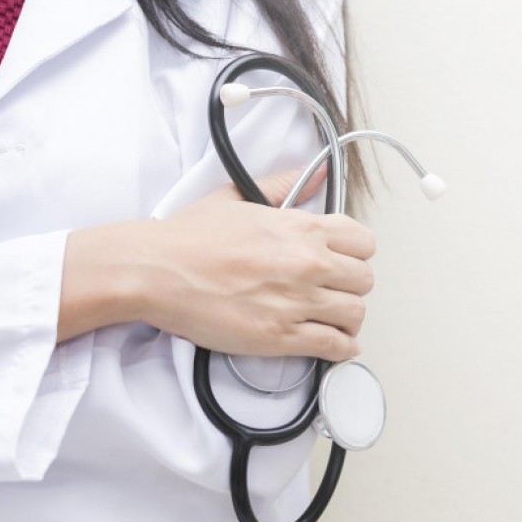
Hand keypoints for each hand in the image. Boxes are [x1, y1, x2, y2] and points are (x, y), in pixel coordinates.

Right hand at [59, 169, 375, 361]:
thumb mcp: (238, 197)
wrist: (157, 271)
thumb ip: (283, 185)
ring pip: (355, 315)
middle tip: (336, 292)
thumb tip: (317, 173)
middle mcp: (307, 263)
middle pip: (364, 280)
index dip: (357, 254)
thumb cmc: (188, 239)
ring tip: (334, 320)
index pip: (363, 242)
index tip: (345, 261)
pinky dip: (341, 349)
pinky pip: (335, 346)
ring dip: (348, 320)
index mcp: (301, 228)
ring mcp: (297, 302)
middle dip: (352, 287)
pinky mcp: (281, 337)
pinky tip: (335, 346)